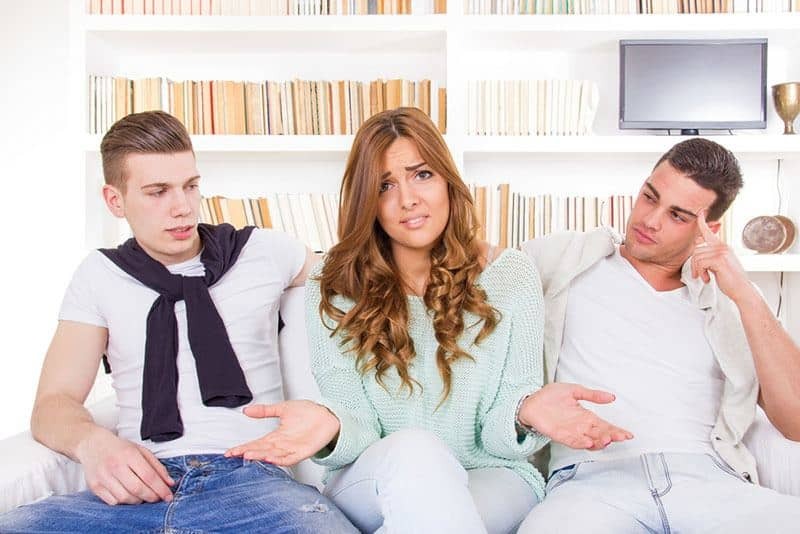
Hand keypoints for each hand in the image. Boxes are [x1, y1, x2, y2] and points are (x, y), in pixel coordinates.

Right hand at [74, 427, 173, 505]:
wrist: (92, 445)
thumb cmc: (119, 448)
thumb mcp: (141, 451)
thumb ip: (157, 467)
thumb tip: (169, 483)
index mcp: (129, 454)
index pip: (149, 476)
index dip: (161, 489)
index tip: (168, 496)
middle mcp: (115, 466)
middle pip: (137, 489)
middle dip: (151, 497)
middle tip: (158, 498)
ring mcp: (103, 477)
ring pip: (125, 498)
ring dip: (138, 501)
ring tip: (143, 496)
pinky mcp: (95, 486)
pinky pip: (113, 502)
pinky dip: (124, 502)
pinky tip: (129, 496)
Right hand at [224, 400, 340, 465]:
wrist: (328, 415)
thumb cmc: (308, 413)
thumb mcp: (283, 409)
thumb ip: (265, 411)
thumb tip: (247, 410)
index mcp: (276, 436)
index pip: (256, 443)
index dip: (243, 447)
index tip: (230, 452)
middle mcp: (282, 444)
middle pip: (262, 450)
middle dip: (249, 452)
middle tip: (237, 454)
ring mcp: (292, 449)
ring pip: (273, 455)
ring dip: (261, 456)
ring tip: (249, 455)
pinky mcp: (303, 452)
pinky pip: (289, 458)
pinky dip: (279, 459)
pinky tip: (270, 458)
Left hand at [518, 383, 632, 449]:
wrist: (531, 401)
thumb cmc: (550, 396)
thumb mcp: (574, 391)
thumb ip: (592, 395)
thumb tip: (611, 397)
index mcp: (586, 417)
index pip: (605, 426)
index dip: (617, 431)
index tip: (628, 434)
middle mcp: (581, 427)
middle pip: (600, 435)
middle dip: (611, 437)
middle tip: (620, 437)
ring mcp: (571, 432)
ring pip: (589, 441)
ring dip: (598, 442)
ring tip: (607, 439)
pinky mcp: (560, 435)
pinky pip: (572, 441)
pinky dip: (580, 443)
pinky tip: (588, 442)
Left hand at [691, 210, 754, 303]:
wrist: (741, 289)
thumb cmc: (730, 279)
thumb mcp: (719, 264)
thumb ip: (711, 256)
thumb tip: (698, 253)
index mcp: (722, 246)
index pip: (709, 231)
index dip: (702, 221)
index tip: (700, 212)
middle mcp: (722, 246)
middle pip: (696, 250)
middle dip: (694, 265)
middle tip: (700, 274)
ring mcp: (722, 252)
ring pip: (696, 257)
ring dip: (697, 270)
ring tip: (705, 277)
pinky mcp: (720, 259)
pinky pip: (700, 263)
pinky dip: (701, 272)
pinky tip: (708, 278)